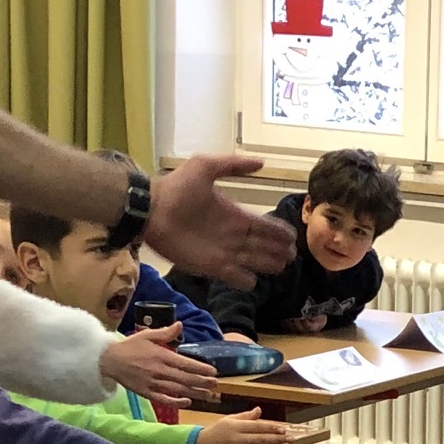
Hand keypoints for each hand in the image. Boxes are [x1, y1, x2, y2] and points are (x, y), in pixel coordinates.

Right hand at [100, 324, 218, 411]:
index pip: (185, 364)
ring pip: (177, 390)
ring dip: (194, 393)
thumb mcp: (148, 335)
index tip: (213, 371)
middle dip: (202, 382)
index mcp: (161, 355)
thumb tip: (180, 325)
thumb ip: (165, 333)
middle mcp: (158, 370)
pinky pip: (163, 399)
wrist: (109, 360)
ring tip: (208, 395)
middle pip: (185, 378)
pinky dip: (176, 402)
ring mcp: (152, 383)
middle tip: (216, 384)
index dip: (201, 368)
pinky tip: (187, 402)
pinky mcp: (146, 393)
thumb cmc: (130, 346)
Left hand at [142, 156, 297, 285]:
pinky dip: (246, 281)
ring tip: (282, 266)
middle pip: (265, 247)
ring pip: (255, 263)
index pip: (265, 226)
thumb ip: (232, 165)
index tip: (293, 237)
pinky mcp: (211, 267)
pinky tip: (255, 279)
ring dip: (269, 266)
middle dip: (280, 251)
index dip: (280, 232)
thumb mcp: (205, 166)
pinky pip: (235, 278)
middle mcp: (234, 235)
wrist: (150, 210)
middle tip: (292, 256)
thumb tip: (262, 162)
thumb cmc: (176, 187)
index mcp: (235, 214)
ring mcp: (224, 253)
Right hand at [197, 410, 289, 443]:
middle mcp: (237, 440)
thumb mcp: (229, 420)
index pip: (258, 427)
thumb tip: (259, 410)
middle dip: (278, 439)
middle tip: (291, 439)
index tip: (283, 429)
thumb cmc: (217, 431)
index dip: (272, 428)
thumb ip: (245, 416)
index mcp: (235, 427)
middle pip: (261, 440)